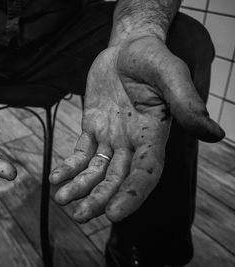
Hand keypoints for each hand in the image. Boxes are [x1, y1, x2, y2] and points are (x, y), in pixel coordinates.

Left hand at [50, 36, 223, 222]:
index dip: (131, 195)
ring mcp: (112, 136)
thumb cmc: (152, 57)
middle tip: (78, 217)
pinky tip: (56, 177)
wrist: (128, 47)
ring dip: (80, 187)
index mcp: (153, 135)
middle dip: (98, 199)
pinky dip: (69, 166)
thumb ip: (187, 103)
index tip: (113, 215)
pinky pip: (80, 152)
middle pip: (116, 178)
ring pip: (96, 170)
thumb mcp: (171, 74)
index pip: (145, 173)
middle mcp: (133, 142)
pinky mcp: (93, 127)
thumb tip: (215, 134)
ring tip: (61, 200)